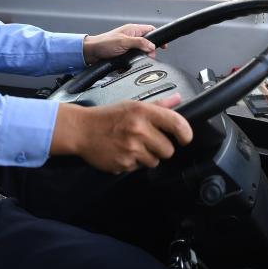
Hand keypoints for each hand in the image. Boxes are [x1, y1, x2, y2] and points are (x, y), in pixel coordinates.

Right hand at [50, 94, 192, 173]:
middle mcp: (138, 130)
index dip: (186, 134)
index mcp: (142, 112)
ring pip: (155, 161)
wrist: (82, 130)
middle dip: (161, 147)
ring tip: (133, 146)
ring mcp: (131, 148)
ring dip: (147, 156)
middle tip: (148, 140)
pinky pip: (139, 168)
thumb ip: (157, 105)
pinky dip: (134, 163)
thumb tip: (177, 100)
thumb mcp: (132, 105)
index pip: (176, 124)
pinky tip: (123, 152)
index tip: (185, 138)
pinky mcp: (124, 163)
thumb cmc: (107, 116)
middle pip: (168, 149)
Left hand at [82, 23, 158, 64]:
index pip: (150, 30)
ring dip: (141, 56)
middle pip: (147, 42)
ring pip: (141, 51)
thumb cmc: (104, 44)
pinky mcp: (123, 53)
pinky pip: (133, 57)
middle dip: (150, 50)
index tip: (164, 46)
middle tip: (149, 56)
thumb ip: (139, 43)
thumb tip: (152, 46)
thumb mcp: (124, 42)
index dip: (158, 37)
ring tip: (138, 60)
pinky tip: (131, 64)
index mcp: (132, 29)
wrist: (91, 53)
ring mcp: (127, 45)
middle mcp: (131, 36)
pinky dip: (133, 61)